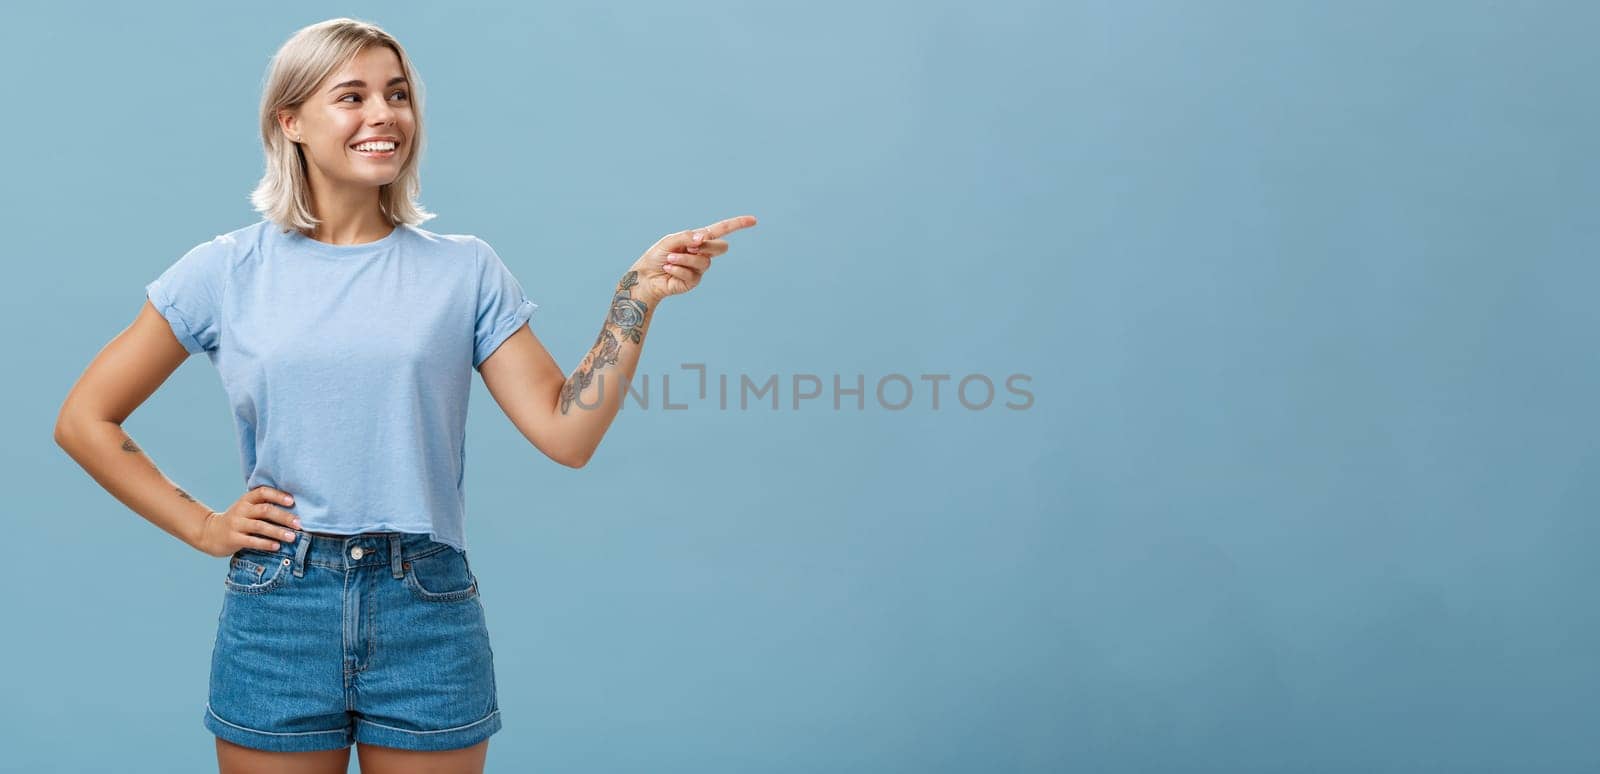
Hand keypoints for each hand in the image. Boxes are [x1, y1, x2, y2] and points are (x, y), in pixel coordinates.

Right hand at [195, 486, 302, 557]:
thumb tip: (296, 507)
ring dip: (277, 532)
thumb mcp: (247, 508)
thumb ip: (264, 505)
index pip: (263, 492)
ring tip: (292, 537)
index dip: (278, 495)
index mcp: (246, 500)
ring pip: (259, 526)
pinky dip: (265, 544)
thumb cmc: (237, 520)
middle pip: (264, 510)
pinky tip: (277, 546)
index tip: (293, 501)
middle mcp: (241, 510)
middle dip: (284, 517)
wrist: (209, 533)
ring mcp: (236, 524)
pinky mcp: (233, 539)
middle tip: (299, 523)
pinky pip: (251, 541)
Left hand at [629, 215, 757, 303]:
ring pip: (704, 261)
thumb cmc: (656, 255)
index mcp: (698, 239)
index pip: (722, 230)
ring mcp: (699, 269)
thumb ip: (687, 236)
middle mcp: (702, 253)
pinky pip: (691, 273)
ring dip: (684, 258)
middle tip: (689, 246)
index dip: (738, 225)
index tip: (753, 220)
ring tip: (670, 259)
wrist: (646, 276)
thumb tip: (703, 238)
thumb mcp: (671, 240)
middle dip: (706, 246)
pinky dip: (677, 268)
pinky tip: (668, 269)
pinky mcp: (693, 281)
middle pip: (721, 247)